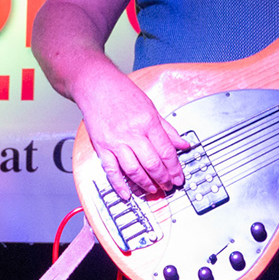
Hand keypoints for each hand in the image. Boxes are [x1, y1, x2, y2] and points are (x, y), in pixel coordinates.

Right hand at [72, 63, 190, 200]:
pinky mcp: (102, 146)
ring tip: (154, 190)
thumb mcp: (151, 107)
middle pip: (152, 163)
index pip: (166, 151)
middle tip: (169, 186)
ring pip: (134, 170)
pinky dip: (119, 185)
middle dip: (163, 178)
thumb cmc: (122, 93)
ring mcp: (115, 141)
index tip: (179, 177)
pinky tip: (127, 193)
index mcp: (148, 122)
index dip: (175, 168)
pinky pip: (111, 170)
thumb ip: (167, 128)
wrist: (96, 85)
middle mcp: (132, 133)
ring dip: (145, 184)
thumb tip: (183, 143)